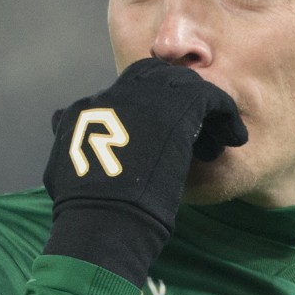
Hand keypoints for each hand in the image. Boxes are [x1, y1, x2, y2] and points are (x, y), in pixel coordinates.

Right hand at [43, 58, 245, 285]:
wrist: (102, 218)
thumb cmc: (82, 212)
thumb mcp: (62, 171)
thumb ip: (66, 142)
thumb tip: (60, 121)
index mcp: (86, 110)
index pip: (122, 92)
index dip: (148, 108)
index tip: (163, 136)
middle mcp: (116, 96)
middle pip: (153, 76)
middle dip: (175, 98)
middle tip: (192, 128)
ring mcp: (148, 99)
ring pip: (185, 85)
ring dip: (202, 107)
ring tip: (217, 136)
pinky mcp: (179, 108)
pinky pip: (212, 97)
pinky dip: (226, 114)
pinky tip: (234, 137)